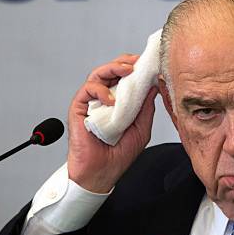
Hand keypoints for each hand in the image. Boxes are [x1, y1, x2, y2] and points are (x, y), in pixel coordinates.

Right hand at [67, 54, 158, 192]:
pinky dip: (100, 90)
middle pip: (111, 71)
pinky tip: (111, 100)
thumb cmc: (119, 153)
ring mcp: (92, 102)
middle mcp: (105, 98)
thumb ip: (146, 107)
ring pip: (98, 74)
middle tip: (137, 61)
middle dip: (124, 62)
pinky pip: (87, 90)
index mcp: (120, 101)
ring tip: (127, 70)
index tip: (147, 63)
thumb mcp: (141, 128)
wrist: (101, 173)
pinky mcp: (79, 108)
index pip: (125, 77)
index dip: (135, 67)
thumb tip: (153, 86)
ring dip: (113, 68)